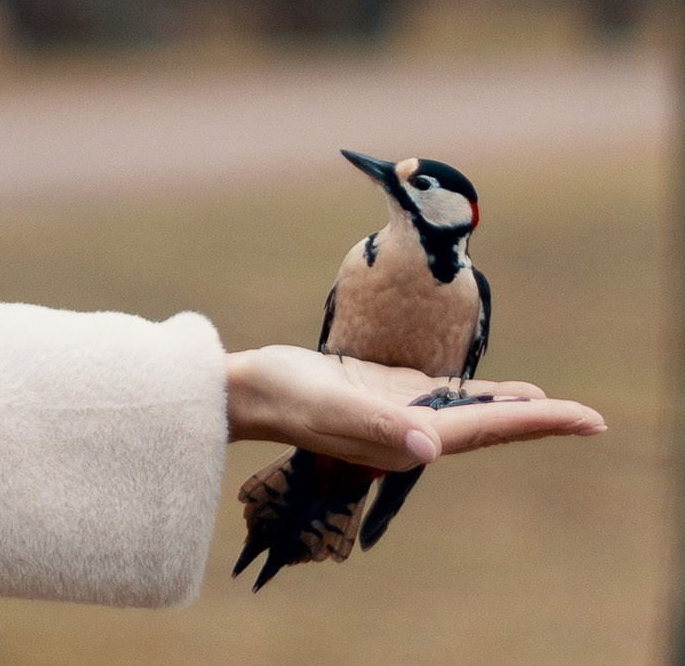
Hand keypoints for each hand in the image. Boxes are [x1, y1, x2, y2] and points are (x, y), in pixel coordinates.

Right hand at [226, 344, 605, 470]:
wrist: (245, 390)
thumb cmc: (284, 394)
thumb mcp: (329, 402)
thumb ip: (377, 422)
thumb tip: (431, 446)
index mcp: (406, 438)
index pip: (486, 429)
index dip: (538, 422)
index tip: (587, 418)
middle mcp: (410, 433)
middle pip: (488, 426)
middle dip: (539, 422)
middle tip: (591, 419)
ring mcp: (398, 415)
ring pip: (469, 414)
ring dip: (511, 412)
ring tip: (553, 408)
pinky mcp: (383, 395)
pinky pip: (442, 398)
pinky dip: (475, 395)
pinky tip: (492, 392)